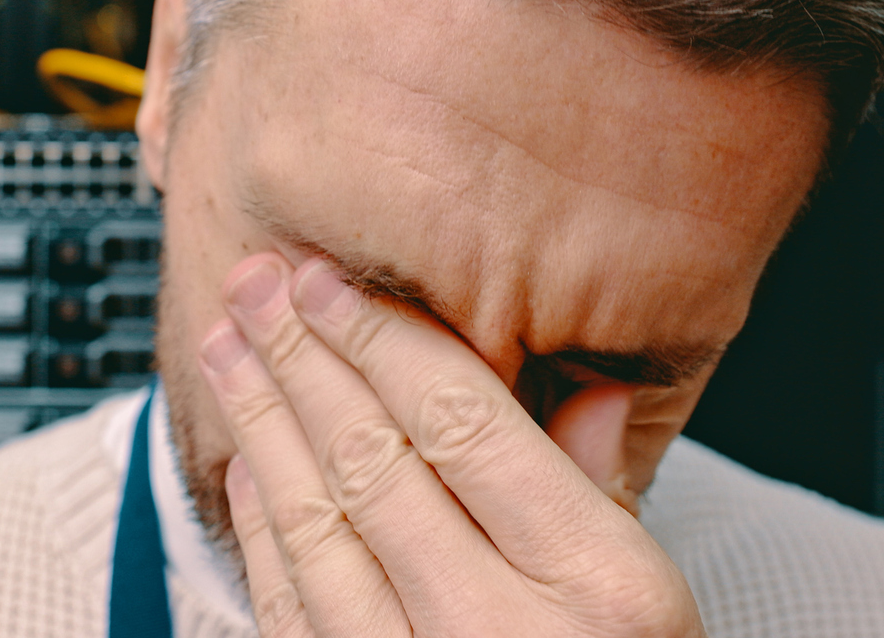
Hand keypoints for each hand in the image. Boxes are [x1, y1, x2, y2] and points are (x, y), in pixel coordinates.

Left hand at [198, 254, 706, 637]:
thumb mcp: (656, 605)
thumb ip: (605, 491)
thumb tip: (592, 382)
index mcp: (595, 589)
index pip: (463, 427)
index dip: (381, 340)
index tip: (327, 281)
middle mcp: (502, 635)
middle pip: (372, 463)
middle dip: (300, 361)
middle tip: (254, 286)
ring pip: (314, 532)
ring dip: (259, 431)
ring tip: (228, 352)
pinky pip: (294, 615)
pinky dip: (262, 533)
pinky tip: (246, 472)